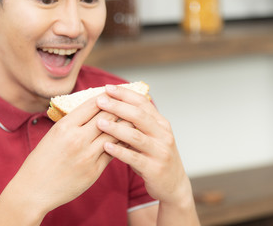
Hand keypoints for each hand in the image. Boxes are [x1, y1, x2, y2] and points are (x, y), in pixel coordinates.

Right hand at [0, 96, 120, 225]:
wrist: (34, 190)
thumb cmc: (42, 160)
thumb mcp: (53, 134)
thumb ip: (73, 122)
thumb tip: (93, 109)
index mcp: (64, 126)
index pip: (92, 104)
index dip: (106, 96)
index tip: (114, 93)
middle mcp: (77, 139)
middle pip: (107, 116)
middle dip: (120, 108)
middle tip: (130, 103)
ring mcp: (87, 156)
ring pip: (114, 133)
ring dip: (125, 125)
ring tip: (135, 119)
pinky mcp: (94, 171)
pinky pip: (114, 152)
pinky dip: (122, 143)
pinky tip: (128, 138)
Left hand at [95, 85, 192, 205]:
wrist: (173, 185)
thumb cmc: (155, 157)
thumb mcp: (152, 136)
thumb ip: (137, 123)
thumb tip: (114, 104)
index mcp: (161, 123)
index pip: (143, 103)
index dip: (125, 94)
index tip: (108, 88)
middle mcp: (163, 135)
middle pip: (139, 116)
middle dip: (118, 107)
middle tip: (100, 101)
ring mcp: (160, 152)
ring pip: (136, 136)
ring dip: (116, 128)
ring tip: (99, 122)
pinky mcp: (154, 169)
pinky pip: (134, 158)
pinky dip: (119, 151)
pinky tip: (106, 146)